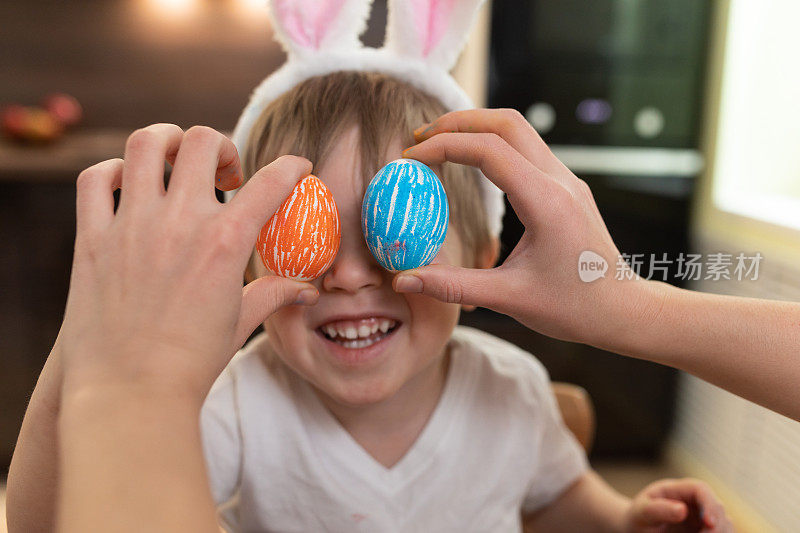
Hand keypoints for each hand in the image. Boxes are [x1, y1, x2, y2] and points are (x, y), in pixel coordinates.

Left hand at [58, 124, 317, 401]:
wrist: (131, 392)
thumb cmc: (191, 363)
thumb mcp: (240, 322)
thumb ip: (274, 293)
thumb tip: (307, 289)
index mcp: (225, 242)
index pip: (271, 181)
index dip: (292, 166)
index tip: (297, 166)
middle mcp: (180, 221)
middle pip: (203, 142)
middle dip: (222, 146)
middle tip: (226, 172)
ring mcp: (132, 224)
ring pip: (146, 143)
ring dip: (168, 141)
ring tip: (177, 162)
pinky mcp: (92, 237)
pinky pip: (96, 179)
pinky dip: (113, 170)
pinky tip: (128, 186)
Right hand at [397, 108, 660, 344]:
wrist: (623, 309)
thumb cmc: (573, 308)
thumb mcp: (508, 299)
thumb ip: (452, 285)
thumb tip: (403, 279)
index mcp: (546, 202)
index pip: (488, 151)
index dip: (443, 146)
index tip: (410, 157)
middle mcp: (560, 181)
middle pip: (505, 122)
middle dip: (458, 122)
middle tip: (420, 136)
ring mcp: (567, 180)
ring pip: (519, 129)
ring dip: (477, 127)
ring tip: (439, 142)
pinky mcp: (567, 187)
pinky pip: (528, 148)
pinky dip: (493, 143)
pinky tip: (471, 162)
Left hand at [626, 479, 731, 532]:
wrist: (638, 529)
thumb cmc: (638, 517)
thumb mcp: (642, 512)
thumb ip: (659, 509)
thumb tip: (682, 510)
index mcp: (679, 489)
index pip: (701, 489)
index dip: (709, 504)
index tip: (709, 523)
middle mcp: (696, 502)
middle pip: (718, 508)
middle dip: (716, 525)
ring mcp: (703, 517)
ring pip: (725, 524)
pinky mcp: (706, 531)